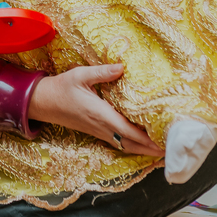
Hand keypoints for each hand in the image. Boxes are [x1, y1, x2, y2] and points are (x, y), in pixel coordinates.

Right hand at [28, 64, 163, 156]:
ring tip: (162, 149)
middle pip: (130, 143)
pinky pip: (118, 142)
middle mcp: (101, 127)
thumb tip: (122, 67)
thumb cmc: (62, 88)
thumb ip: (102, 72)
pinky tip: (142, 144)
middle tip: (172, 149)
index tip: (163, 141)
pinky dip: (133, 145)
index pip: (128, 131)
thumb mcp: (80, 75)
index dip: (146, 139)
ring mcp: (99, 131)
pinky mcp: (96, 131)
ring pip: (125, 145)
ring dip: (144, 149)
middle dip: (151, 148)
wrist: (44, 102)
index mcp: (100, 114)